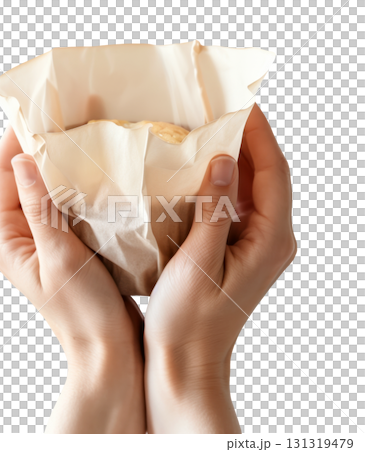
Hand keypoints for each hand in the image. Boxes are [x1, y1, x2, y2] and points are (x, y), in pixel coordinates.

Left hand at [0, 126, 144, 432]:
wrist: (107, 348)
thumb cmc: (83, 312)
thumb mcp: (59, 257)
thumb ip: (40, 209)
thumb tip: (22, 161)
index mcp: (7, 238)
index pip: (0, 173)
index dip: (13, 139)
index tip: (35, 109)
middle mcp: (19, 235)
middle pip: (19, 176)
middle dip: (37, 144)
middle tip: (64, 117)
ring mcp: (42, 237)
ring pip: (43, 187)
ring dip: (58, 162)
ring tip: (81, 135)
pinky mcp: (65, 241)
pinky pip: (63, 203)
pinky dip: (74, 183)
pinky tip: (95, 170)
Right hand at [144, 104, 296, 432]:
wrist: (187, 359)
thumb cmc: (190, 319)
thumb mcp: (199, 260)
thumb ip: (215, 210)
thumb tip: (223, 160)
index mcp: (271, 240)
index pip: (274, 171)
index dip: (260, 133)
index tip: (242, 102)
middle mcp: (272, 240)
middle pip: (267, 176)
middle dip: (249, 139)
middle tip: (221, 109)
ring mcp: (257, 245)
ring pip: (252, 190)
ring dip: (236, 159)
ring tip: (211, 130)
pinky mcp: (239, 250)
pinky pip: (238, 206)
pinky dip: (224, 184)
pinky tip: (201, 171)